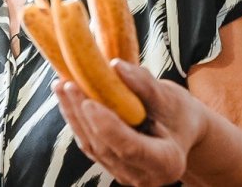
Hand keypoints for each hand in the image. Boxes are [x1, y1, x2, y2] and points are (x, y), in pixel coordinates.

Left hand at [54, 59, 207, 186]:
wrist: (179, 130)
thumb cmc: (179, 113)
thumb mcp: (169, 97)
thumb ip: (144, 85)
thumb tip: (116, 66)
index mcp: (166, 163)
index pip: (130, 148)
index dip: (107, 127)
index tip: (89, 102)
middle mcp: (142, 175)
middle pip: (105, 146)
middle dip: (83, 115)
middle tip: (68, 84)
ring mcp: (123, 173)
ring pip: (91, 145)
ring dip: (73, 114)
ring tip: (61, 85)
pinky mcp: (109, 164)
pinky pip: (88, 142)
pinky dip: (76, 118)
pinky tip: (66, 95)